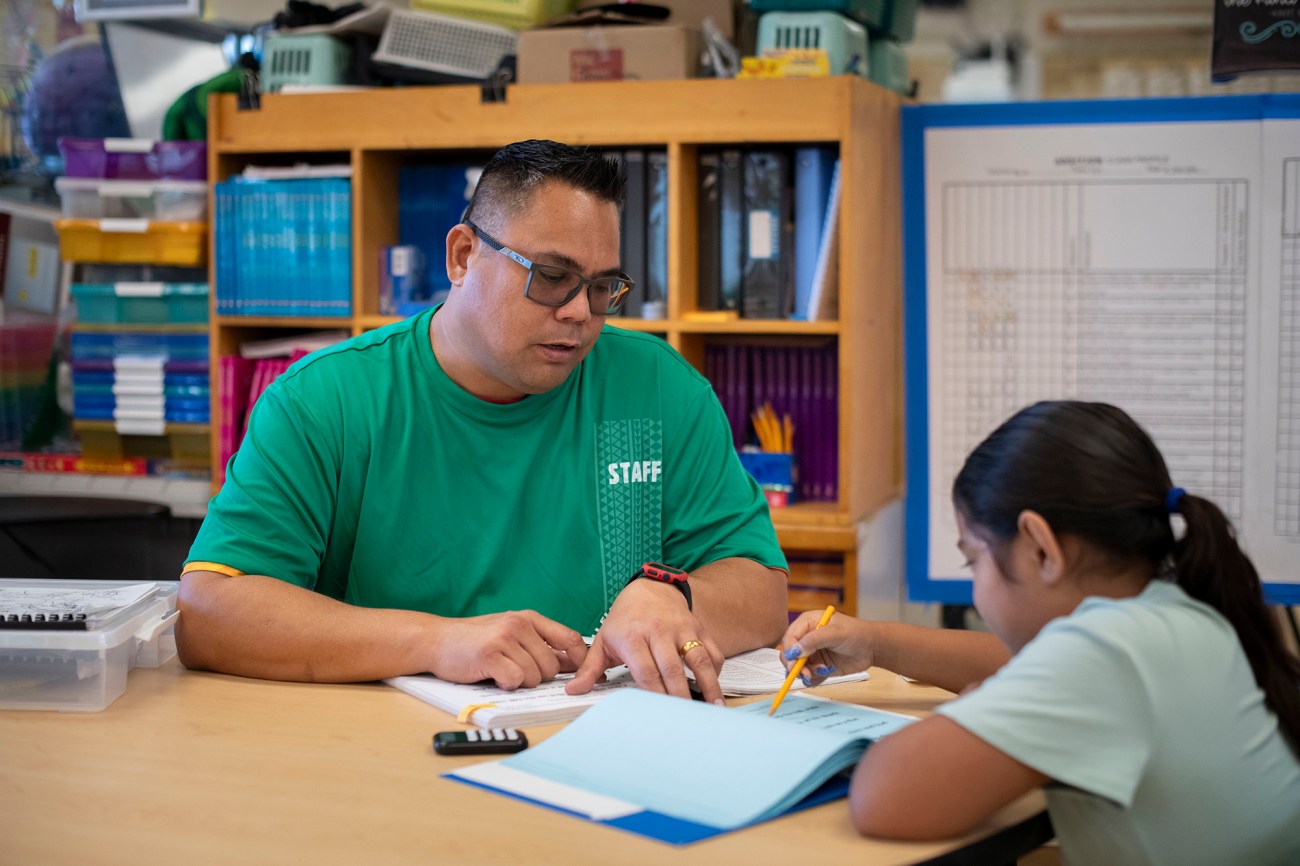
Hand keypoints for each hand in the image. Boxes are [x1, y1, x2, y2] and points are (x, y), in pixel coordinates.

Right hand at [426, 610, 587, 689]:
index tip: (580, 674)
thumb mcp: (511, 634)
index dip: (579, 660)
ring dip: (519, 682)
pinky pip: (514, 680)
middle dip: (538, 677)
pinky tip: (494, 676)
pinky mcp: (490, 655)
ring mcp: (504, 638)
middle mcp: (519, 625)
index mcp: (529, 618)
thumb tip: (573, 663)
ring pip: (533, 676)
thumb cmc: (476, 640)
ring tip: (501, 671)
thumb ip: (540, 644)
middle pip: (551, 666)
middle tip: (516, 671)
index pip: (570, 639)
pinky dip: (506, 685)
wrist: (436, 640)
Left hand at [565, 577, 725, 702]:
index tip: (658, 714)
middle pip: (672, 668)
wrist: (649, 589)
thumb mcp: (603, 640)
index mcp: (633, 637)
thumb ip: (589, 668)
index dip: (653, 693)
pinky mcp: (698, 628)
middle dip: (679, 695)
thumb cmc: (624, 621)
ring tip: (715, 709)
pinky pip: (713, 650)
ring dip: (708, 685)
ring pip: (698, 659)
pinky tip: (715, 690)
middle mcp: (659, 631)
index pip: (645, 670)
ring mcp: (682, 628)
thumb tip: (573, 690)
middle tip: (685, 720)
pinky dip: (716, 671)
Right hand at [778, 610, 874, 686]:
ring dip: (805, 672)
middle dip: (794, 664)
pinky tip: (824, 672)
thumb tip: (795, 651)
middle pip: (789, 653)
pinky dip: (812, 678)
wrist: (872, 648)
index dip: (789, 650)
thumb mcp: (835, 633)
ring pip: (797, 666)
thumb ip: (814, 640)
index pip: (790, 637)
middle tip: (804, 673)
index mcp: (807, 623)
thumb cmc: (856, 633)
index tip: (794, 661)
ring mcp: (812, 653)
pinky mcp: (818, 665)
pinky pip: (808, 675)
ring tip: (820, 671)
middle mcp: (807, 638)